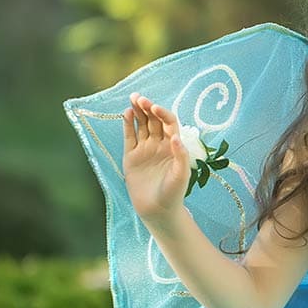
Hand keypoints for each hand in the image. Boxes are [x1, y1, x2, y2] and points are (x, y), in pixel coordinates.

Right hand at [122, 92, 190, 221]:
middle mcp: (159, 144)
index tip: (154, 108)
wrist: (157, 210)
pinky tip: (126, 114)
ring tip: (132, 99)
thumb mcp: (181, 175)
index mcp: (173, 145)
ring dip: (137, 112)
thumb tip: (176, 137)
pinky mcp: (132, 156)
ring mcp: (145, 149)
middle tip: (139, 98)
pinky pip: (130, 137)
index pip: (169, 122)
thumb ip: (180, 155)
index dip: (162, 113)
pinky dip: (128, 125)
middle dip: (147, 107)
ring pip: (141, 125)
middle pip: (154, 120)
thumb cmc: (173, 193)